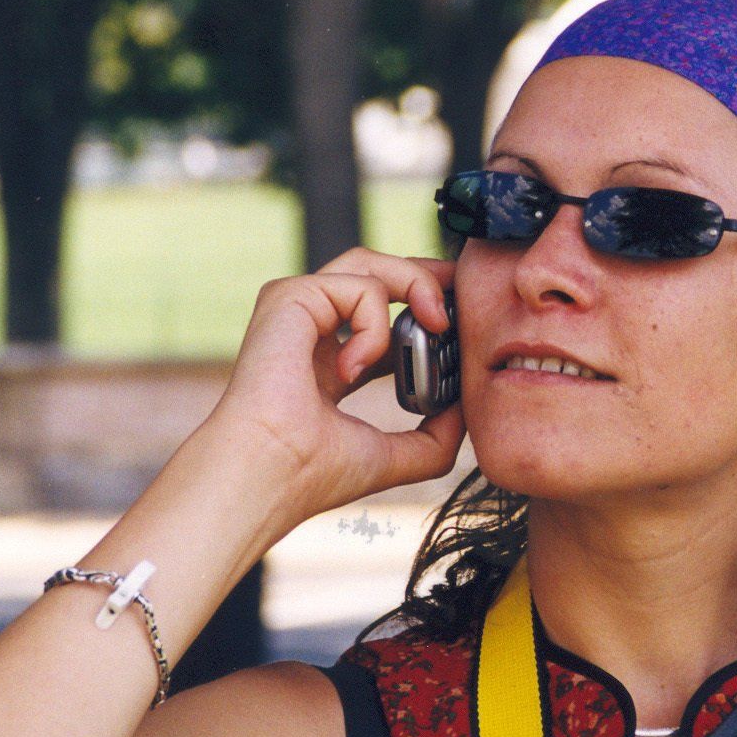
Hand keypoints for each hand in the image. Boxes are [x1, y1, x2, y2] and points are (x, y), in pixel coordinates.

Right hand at [210, 248, 465, 524]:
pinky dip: (375, 324)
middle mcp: (311, 331)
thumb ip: (433, 437)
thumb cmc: (313, 473)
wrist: (271, 473)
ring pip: (368, 264)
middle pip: (375, 275)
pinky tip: (356, 368)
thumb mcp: (392, 455)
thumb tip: (465, 411)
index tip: (458, 321)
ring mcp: (298, 310)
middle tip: (462, 287)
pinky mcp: (290, 297)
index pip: (380, 320)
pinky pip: (358, 285)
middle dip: (425, 274)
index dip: (422, 312)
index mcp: (329, 363)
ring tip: (438, 322)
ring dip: (416, 284)